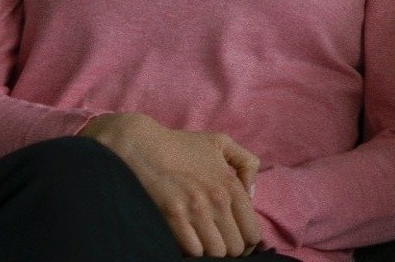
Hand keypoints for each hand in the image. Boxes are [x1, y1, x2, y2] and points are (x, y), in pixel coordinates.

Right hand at [79, 112, 262, 256]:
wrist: (142, 146)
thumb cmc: (181, 146)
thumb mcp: (222, 143)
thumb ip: (247, 164)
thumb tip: (251, 193)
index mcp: (232, 186)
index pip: (252, 231)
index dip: (248, 242)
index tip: (238, 240)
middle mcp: (218, 201)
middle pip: (236, 247)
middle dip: (230, 248)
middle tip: (220, 241)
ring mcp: (195, 211)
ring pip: (216, 252)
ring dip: (211, 250)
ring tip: (204, 241)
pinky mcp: (172, 218)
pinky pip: (193, 250)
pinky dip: (192, 250)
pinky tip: (188, 240)